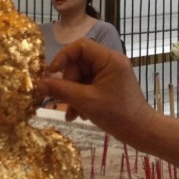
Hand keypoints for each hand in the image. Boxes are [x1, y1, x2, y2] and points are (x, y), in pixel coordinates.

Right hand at [38, 39, 153, 135]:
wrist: (141, 132)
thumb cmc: (117, 114)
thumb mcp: (86, 102)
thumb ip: (61, 90)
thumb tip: (38, 84)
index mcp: (109, 59)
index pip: (80, 46)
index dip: (62, 57)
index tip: (51, 73)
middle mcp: (110, 62)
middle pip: (79, 63)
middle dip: (68, 84)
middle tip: (64, 101)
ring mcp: (110, 74)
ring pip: (81, 77)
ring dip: (73, 95)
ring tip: (72, 114)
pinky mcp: (109, 86)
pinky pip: (88, 86)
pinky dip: (81, 99)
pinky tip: (79, 115)